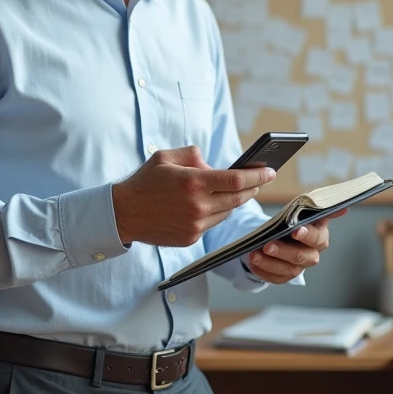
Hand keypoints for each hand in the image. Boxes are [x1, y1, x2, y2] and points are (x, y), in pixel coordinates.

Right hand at [112, 145, 275, 246]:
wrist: (122, 214)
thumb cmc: (144, 182)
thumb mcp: (165, 157)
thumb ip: (193, 154)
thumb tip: (213, 164)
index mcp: (193, 182)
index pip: (236, 179)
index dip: (257, 175)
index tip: (269, 171)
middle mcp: (197, 206)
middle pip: (238, 199)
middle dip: (252, 188)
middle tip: (259, 180)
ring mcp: (195, 225)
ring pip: (226, 213)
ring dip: (233, 202)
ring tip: (233, 191)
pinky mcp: (191, 238)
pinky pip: (212, 224)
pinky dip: (215, 213)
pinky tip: (209, 205)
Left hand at [247, 209, 346, 283]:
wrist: (280, 233)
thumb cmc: (293, 219)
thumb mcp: (303, 210)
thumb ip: (319, 208)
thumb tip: (344, 208)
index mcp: (319, 236)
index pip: (317, 239)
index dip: (307, 235)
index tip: (295, 231)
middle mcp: (312, 254)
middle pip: (301, 256)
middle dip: (283, 251)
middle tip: (267, 245)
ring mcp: (299, 267)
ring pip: (287, 269)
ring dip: (270, 263)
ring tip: (254, 255)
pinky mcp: (285, 276)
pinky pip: (275, 278)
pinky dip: (263, 271)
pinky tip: (253, 263)